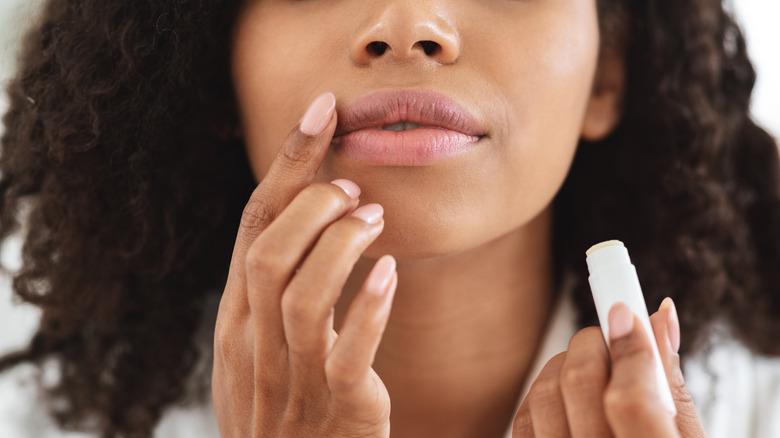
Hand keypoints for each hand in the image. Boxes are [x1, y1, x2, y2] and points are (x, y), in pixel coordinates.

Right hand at [212, 92, 395, 436]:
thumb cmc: (284, 409)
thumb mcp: (260, 348)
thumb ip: (271, 293)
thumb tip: (305, 224)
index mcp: (237, 319)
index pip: (254, 227)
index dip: (287, 164)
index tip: (322, 111)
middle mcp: (255, 344)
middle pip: (268, 253)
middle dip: (311, 205)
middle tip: (352, 188)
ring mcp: (292, 379)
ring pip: (301, 297)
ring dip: (340, 246)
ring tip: (374, 220)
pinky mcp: (338, 410)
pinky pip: (346, 355)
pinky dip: (368, 308)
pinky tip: (391, 274)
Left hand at [513, 298, 706, 436]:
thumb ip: (670, 386)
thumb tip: (659, 317)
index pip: (632, 399)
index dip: (630, 347)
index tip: (627, 310)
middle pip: (580, 385)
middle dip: (594, 343)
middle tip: (610, 333)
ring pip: (543, 395)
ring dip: (564, 365)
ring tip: (590, 367)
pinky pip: (521, 422)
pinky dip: (540, 396)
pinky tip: (564, 396)